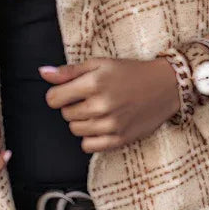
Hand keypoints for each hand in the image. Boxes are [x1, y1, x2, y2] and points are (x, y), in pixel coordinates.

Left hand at [38, 57, 180, 152]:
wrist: (166, 86)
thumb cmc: (131, 72)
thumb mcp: (100, 63)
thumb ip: (69, 71)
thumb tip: (43, 73)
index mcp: (94, 83)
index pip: (53, 99)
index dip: (58, 94)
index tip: (69, 91)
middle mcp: (102, 105)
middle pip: (65, 115)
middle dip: (72, 106)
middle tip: (91, 97)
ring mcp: (111, 124)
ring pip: (75, 130)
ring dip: (82, 121)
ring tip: (98, 110)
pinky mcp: (120, 139)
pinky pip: (89, 146)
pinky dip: (90, 137)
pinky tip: (101, 125)